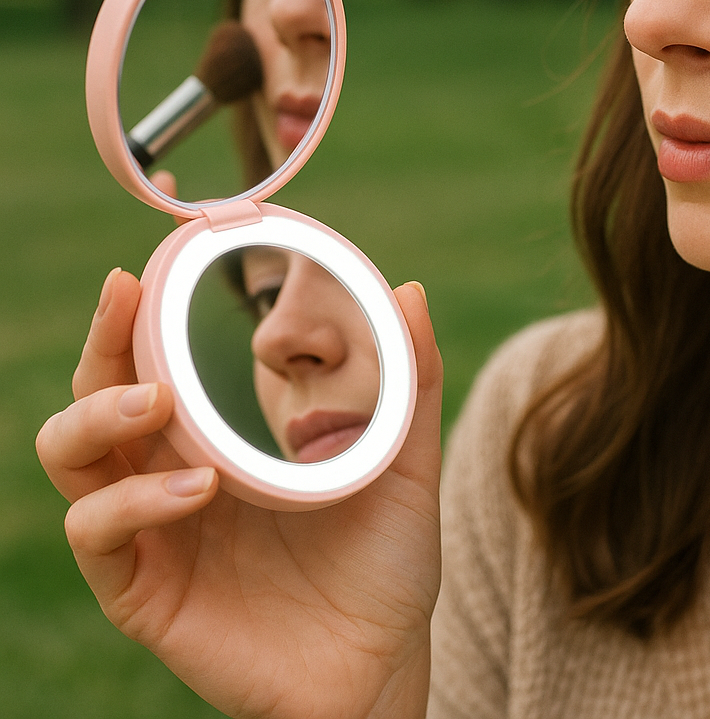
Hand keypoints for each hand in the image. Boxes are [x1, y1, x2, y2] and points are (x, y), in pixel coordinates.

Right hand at [36, 268, 442, 718]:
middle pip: (97, 398)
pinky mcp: (145, 590)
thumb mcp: (405, 460)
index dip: (135, 321)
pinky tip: (199, 489)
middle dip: (101, 346)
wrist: (383, 661)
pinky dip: (132, 502)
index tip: (139, 274)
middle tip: (125, 302)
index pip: (155, 367)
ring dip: (98, 416)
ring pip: (72, 459)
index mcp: (222, 441)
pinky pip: (99, 534)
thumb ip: (412, 380)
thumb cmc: (387, 560)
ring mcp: (154, 533)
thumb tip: (409, 289)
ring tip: (156, 403)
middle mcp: (174, 477)